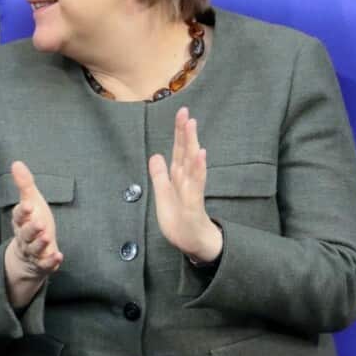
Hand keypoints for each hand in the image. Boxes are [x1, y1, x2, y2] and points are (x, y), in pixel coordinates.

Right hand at [3, 161, 63, 307]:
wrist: (29, 255)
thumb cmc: (32, 222)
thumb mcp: (30, 202)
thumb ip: (24, 185)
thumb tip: (16, 162)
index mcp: (21, 221)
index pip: (19, 216)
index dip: (23, 211)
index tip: (28, 205)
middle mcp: (25, 237)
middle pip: (25, 234)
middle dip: (32, 229)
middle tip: (40, 223)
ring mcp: (33, 251)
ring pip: (34, 249)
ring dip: (40, 243)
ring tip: (47, 237)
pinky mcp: (42, 263)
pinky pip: (45, 264)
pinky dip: (51, 261)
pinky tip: (59, 256)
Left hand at [148, 107, 222, 263]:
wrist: (194, 244)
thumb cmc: (180, 221)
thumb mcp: (163, 196)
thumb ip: (160, 176)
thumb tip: (155, 155)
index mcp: (178, 178)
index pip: (178, 151)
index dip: (178, 133)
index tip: (181, 113)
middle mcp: (187, 180)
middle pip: (185, 152)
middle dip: (185, 132)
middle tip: (185, 112)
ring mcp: (191, 191)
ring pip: (191, 163)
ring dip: (192, 143)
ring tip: (192, 126)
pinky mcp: (194, 204)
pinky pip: (196, 184)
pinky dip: (198, 168)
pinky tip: (200, 155)